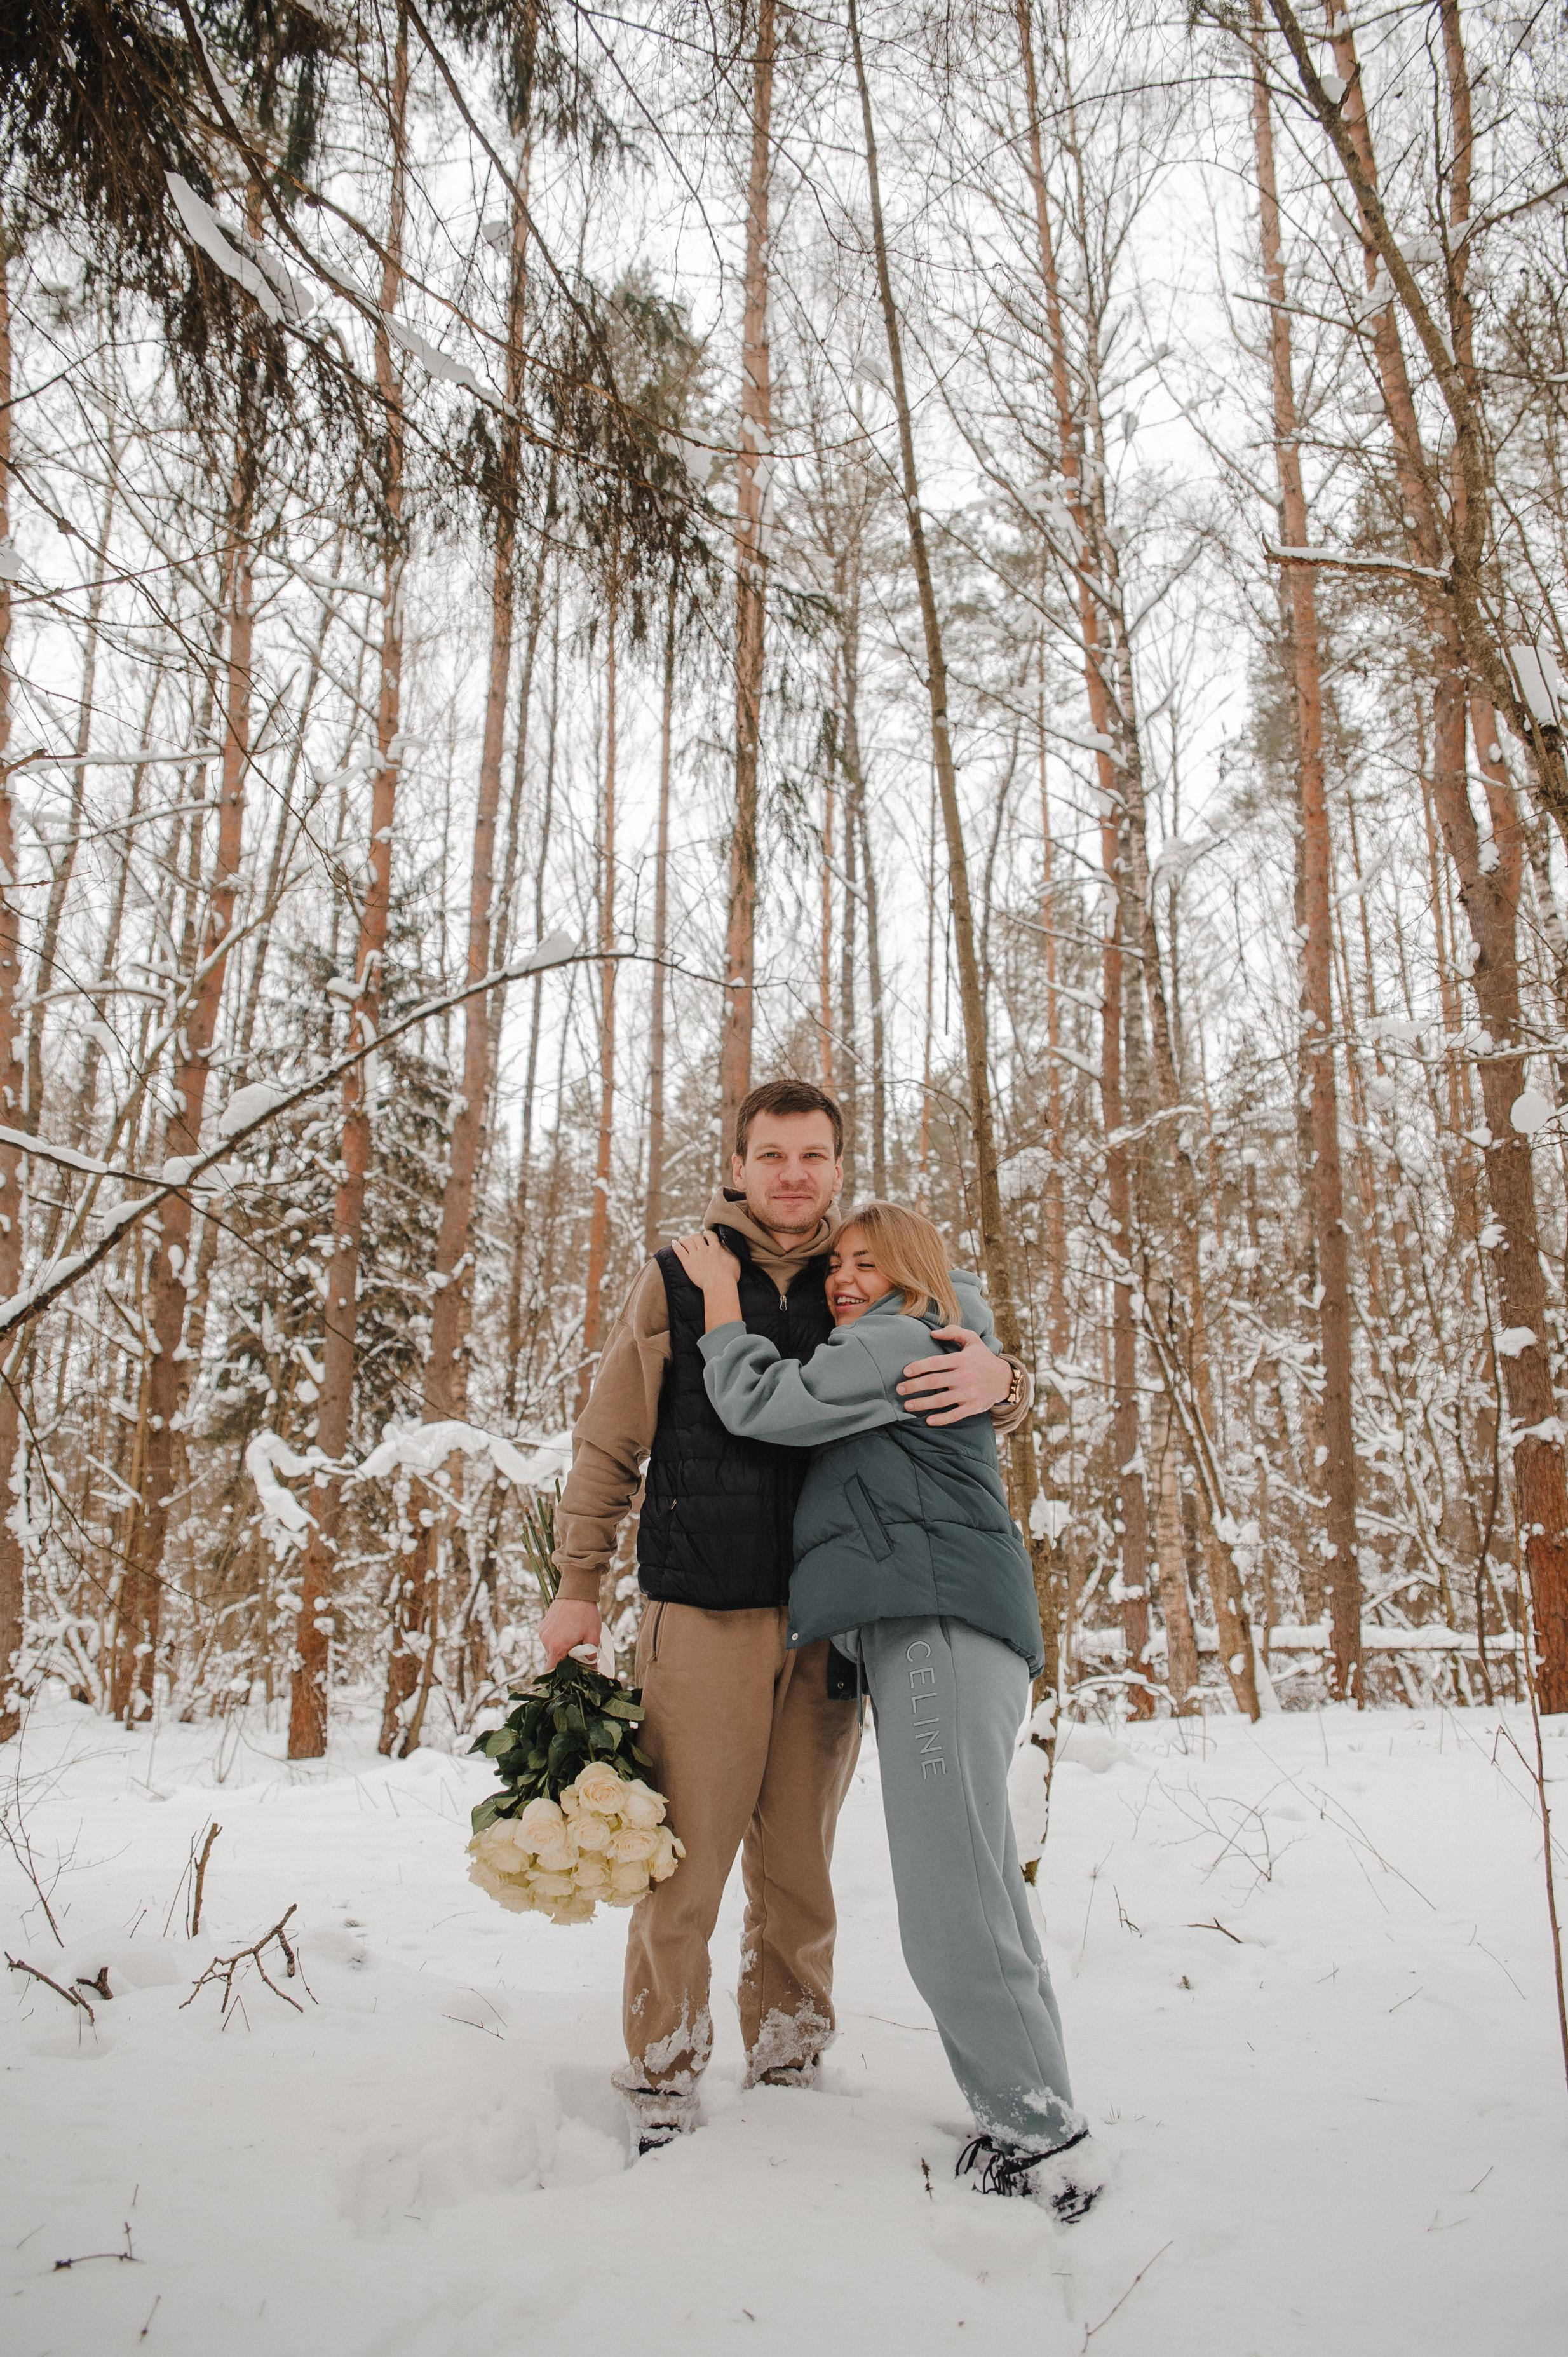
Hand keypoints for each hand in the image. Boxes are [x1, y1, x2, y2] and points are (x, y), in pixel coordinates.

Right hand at [538, 1596, 601, 1668]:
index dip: (561, 1675)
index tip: (571, 1673)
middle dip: (564, 1661)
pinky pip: (548, 1640)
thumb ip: (591, 1656)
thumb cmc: (586, 1614)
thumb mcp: (593, 1636)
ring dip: (560, 1650)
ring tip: (574, 1640)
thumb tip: (591, 1669)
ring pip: (550, 1650)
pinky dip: (557, 1641)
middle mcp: (546, 1641)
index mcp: (557, 1647)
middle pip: (552, 1661)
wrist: (576, 1591)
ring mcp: (543, 1633)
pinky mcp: (542, 1626)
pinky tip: (567, 1632)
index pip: (552, 1671)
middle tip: (578, 1655)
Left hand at [671, 1230, 741, 1292]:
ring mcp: (695, 1255)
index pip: (710, 1235)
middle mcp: (704, 1249)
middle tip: (692, 1237)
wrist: (719, 1285)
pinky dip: (676, 1246)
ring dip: (684, 1239)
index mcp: (716, 1248)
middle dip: (694, 1236)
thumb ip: (730, 1250)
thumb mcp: (735, 1260)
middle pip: (696, 1237)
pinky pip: (679, 1251)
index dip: (707, 1234)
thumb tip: (726, 1244)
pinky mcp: (687, 1263)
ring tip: (681, 1238)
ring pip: (687, 1242)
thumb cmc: (730, 1276)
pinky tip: (673, 1243)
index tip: (705, 1235)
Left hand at [897, 1327, 1012, 1426]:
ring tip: (907, 1405)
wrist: (1004, 1379)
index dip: (919, 1367)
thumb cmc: (982, 1358)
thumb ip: (953, 1332)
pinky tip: (928, 1420)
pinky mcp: (973, 1407)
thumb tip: (932, 1333)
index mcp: (961, 1360)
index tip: (905, 1371)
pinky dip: (942, 1419)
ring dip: (922, 1404)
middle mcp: (964, 1376)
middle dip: (914, 1386)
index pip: (936, 1363)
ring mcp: (968, 1393)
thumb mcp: (972, 1339)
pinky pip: (955, 1415)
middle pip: (934, 1382)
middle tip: (899, 1389)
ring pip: (941, 1400)